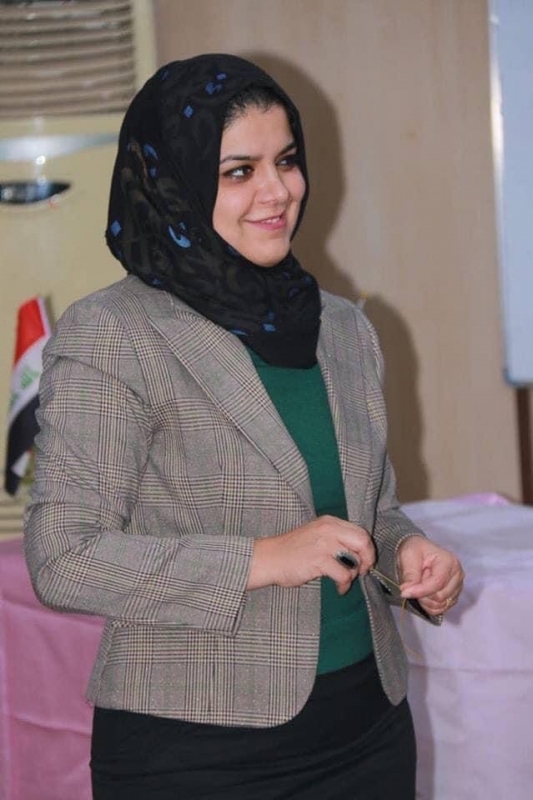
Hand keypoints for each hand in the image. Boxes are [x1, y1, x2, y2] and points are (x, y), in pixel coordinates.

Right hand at [248, 515, 375, 594]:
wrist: (269, 558)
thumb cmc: (291, 550)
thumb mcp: (316, 534)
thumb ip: (335, 538)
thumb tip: (359, 552)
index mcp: (329, 522)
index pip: (360, 532)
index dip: (367, 548)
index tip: (365, 561)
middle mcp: (329, 529)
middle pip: (363, 542)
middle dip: (368, 559)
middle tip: (362, 571)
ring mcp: (324, 544)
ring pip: (355, 560)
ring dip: (353, 574)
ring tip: (344, 581)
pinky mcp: (319, 560)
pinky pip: (344, 574)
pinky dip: (344, 585)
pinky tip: (339, 588)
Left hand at [397, 536, 463, 615]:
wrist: (417, 552)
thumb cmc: (415, 550)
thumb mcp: (408, 556)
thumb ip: (410, 574)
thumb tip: (407, 591)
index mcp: (449, 561)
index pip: (437, 583)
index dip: (420, 590)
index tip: (405, 592)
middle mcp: (457, 575)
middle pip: (440, 597)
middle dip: (422, 594)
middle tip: (413, 583)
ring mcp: (457, 587)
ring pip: (441, 605)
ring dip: (425, 600)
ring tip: (419, 585)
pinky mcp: (453, 596)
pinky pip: (441, 609)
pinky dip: (429, 605)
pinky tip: (423, 593)